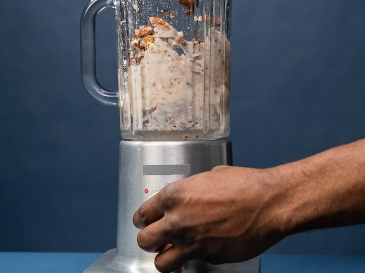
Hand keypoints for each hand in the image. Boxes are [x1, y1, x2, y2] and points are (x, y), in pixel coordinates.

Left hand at [133, 165, 283, 272]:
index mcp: (174, 196)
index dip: (142, 218)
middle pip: (144, 240)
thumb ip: (190, 190)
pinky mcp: (208, 258)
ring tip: (171, 251)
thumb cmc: (243, 185)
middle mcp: (178, 222)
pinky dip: (194, 258)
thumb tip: (185, 198)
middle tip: (156, 236)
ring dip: (164, 256)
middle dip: (148, 238)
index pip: (143, 213)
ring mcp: (192, 244)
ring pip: (161, 263)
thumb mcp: (209, 177)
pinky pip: (193, 263)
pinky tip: (203, 247)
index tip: (144, 221)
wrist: (268, 203)